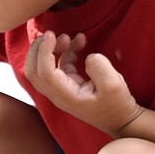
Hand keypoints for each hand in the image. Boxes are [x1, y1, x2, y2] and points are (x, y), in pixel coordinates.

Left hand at [25, 30, 143, 133]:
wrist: (121, 120)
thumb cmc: (117, 105)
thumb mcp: (113, 85)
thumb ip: (99, 67)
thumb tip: (88, 56)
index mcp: (65, 95)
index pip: (43, 72)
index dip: (44, 51)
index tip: (51, 34)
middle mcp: (58, 94)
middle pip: (33, 71)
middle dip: (38, 49)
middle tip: (52, 33)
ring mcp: (61, 90)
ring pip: (42, 67)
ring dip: (51, 49)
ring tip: (69, 36)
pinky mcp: (68, 84)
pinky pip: (58, 65)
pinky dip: (65, 52)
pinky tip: (79, 42)